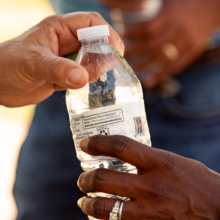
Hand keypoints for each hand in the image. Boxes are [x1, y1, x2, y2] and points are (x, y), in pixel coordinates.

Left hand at [0, 12, 123, 106]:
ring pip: (92, 60)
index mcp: (59, 29)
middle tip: (106, 71)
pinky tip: (88, 87)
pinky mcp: (64, 74)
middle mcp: (65, 42)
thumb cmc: (7, 66)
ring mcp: (66, 59)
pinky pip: (83, 75)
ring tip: (95, 81)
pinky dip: (89, 81)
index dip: (107, 34)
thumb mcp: (32, 63)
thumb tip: (84, 77)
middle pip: (96, 43)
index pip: (92, 23)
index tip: (116, 52)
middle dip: (105, 55)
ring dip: (97, 70)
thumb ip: (58, 69)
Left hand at [77, 135, 219, 218]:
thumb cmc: (198, 183)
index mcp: (158, 162)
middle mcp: (151, 186)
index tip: (85, 143)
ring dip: (88, 203)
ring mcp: (149, 212)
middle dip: (86, 179)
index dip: (98, 143)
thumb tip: (125, 157)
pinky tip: (101, 216)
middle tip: (82, 179)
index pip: (120, 146)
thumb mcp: (173, 162)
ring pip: (104, 208)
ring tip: (83, 200)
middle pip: (104, 178)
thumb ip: (149, 160)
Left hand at [102, 0, 219, 87]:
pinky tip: (150, 81)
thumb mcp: (168, 4)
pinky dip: (161, 75)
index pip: (147, 28)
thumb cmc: (185, 4)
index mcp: (171, 15)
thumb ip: (152, 15)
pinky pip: (175, 66)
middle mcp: (179, 29)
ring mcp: (188, 42)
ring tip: (132, 71)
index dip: (132, 36)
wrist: (213, 7)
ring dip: (145, 67)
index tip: (120, 42)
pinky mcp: (193, 51)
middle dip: (135, 53)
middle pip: (152, 45)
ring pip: (163, 58)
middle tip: (121, 59)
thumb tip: (127, 22)